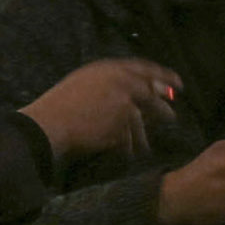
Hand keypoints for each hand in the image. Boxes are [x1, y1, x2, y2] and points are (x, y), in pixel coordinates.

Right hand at [21, 57, 179, 158]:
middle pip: (150, 93)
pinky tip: (127, 156)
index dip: (161, 74)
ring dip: (143, 137)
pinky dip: (128, 149)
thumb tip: (134, 91)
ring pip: (141, 122)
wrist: (48, 124)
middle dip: (162, 107)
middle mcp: (120, 82)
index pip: (143, 68)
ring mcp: (123, 103)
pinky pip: (130, 140)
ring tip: (145, 148)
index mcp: (108, 68)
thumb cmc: (59, 105)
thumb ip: (109, 83)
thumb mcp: (84, 83)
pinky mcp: (121, 125)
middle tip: (172, 117)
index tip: (176, 82)